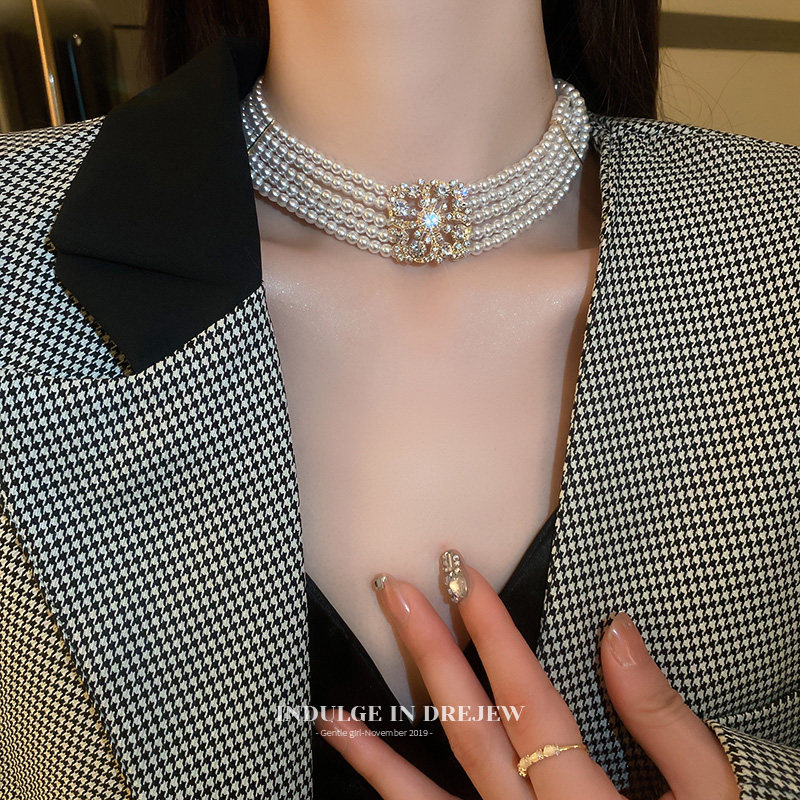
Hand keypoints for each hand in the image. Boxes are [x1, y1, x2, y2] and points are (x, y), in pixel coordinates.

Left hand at [313, 553, 740, 799]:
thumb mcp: (706, 792)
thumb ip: (662, 717)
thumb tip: (616, 632)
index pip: (528, 701)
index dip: (494, 634)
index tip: (464, 578)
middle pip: (472, 728)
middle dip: (432, 651)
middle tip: (395, 590)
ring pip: (429, 795)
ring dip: (380, 740)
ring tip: (337, 694)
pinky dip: (383, 784)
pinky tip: (346, 744)